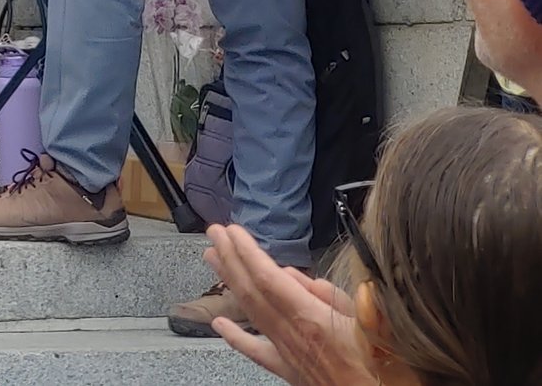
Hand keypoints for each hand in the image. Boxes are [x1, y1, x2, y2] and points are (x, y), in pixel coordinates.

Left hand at [203, 223, 375, 385]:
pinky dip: (236, 336)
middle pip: (253, 290)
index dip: (247, 252)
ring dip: (230, 282)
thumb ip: (339, 298)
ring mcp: (288, 353)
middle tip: (214, 233)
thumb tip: (302, 278)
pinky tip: (218, 326)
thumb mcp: (378, 324)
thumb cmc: (389, 370)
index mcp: (313, 320)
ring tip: (212, 258)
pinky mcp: (291, 372)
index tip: (233, 230)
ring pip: (252, 312)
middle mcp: (293, 335)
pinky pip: (257, 351)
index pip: (269, 278)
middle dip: (231, 258)